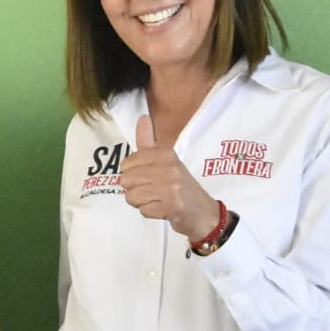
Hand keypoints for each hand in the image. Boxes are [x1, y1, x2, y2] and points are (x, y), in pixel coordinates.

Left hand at [119, 115, 220, 240]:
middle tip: (151, 191)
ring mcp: (171, 187)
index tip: (147, 177)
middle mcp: (169, 167)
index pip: (127, 163)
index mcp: (166, 154)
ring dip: (140, 202)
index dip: (131, 174)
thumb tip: (142, 118)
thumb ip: (149, 142)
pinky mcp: (172, 206)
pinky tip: (162, 208)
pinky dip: (149, 212)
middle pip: (126, 180)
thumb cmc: (180, 186)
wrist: (203, 212)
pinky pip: (143, 210)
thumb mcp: (166, 160)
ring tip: (156, 199)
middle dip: (134, 189)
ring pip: (132, 196)